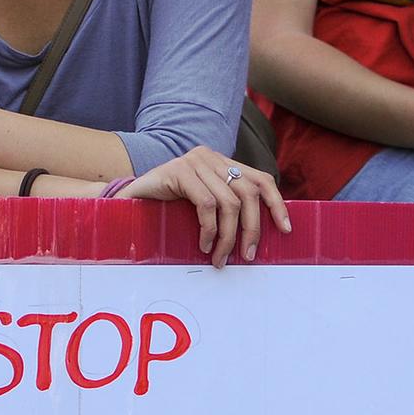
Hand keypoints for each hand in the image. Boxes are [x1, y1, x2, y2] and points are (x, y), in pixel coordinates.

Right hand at [118, 146, 291, 267]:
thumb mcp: (203, 206)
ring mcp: (195, 161)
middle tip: (247, 256)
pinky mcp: (179, 171)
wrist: (127, 203)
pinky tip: (203, 245)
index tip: (286, 230)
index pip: (261, 179)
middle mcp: (211, 157)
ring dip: (228, 236)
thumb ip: (226, 208)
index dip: (276, 204)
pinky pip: (207, 204)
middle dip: (252, 228)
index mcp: (222, 163)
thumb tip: (258, 235)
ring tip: (219, 257)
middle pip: (249, 193)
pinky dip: (209, 229)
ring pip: (229, 203)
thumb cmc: (166, 209)